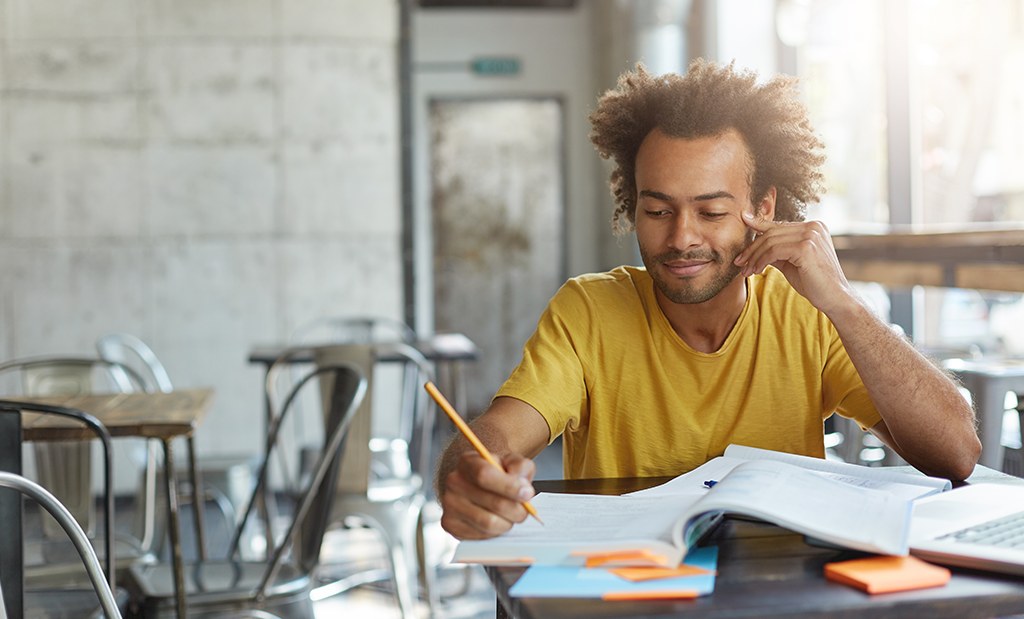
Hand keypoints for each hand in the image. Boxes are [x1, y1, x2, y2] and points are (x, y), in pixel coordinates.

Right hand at [439, 451, 536, 539]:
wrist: (480, 484)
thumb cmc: (498, 473)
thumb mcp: (512, 462)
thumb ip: (520, 468)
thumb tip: (523, 488)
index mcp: (468, 462)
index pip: (484, 475)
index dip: (509, 487)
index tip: (527, 494)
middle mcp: (454, 482)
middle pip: (493, 503)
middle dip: (517, 510)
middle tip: (524, 509)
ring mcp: (450, 505)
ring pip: (489, 523)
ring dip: (508, 522)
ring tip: (510, 515)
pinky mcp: (451, 524)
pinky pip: (481, 535)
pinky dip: (495, 532)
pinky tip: (496, 520)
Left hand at [733, 212, 852, 315]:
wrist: (836, 299)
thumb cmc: (814, 283)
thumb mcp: (792, 263)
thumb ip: (777, 251)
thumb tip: (755, 246)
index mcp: (813, 227)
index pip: (778, 226)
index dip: (757, 228)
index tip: (741, 229)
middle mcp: (813, 227)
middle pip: (771, 232)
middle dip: (752, 249)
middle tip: (739, 263)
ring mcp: (811, 235)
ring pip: (770, 241)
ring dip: (754, 257)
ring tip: (746, 271)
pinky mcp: (806, 247)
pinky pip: (774, 251)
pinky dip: (761, 261)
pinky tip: (756, 271)